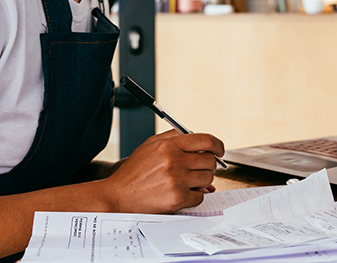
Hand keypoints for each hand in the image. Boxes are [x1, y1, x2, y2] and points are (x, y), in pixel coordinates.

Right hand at [102, 129, 224, 213]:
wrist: (117, 196)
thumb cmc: (134, 172)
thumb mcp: (149, 146)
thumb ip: (173, 137)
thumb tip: (196, 137)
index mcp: (168, 145)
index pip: (205, 140)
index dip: (217, 145)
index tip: (219, 151)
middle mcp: (174, 161)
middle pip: (209, 160)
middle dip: (209, 165)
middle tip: (201, 169)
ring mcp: (176, 181)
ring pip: (207, 178)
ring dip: (201, 181)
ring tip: (188, 182)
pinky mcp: (177, 199)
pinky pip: (200, 196)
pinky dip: (195, 196)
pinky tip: (182, 193)